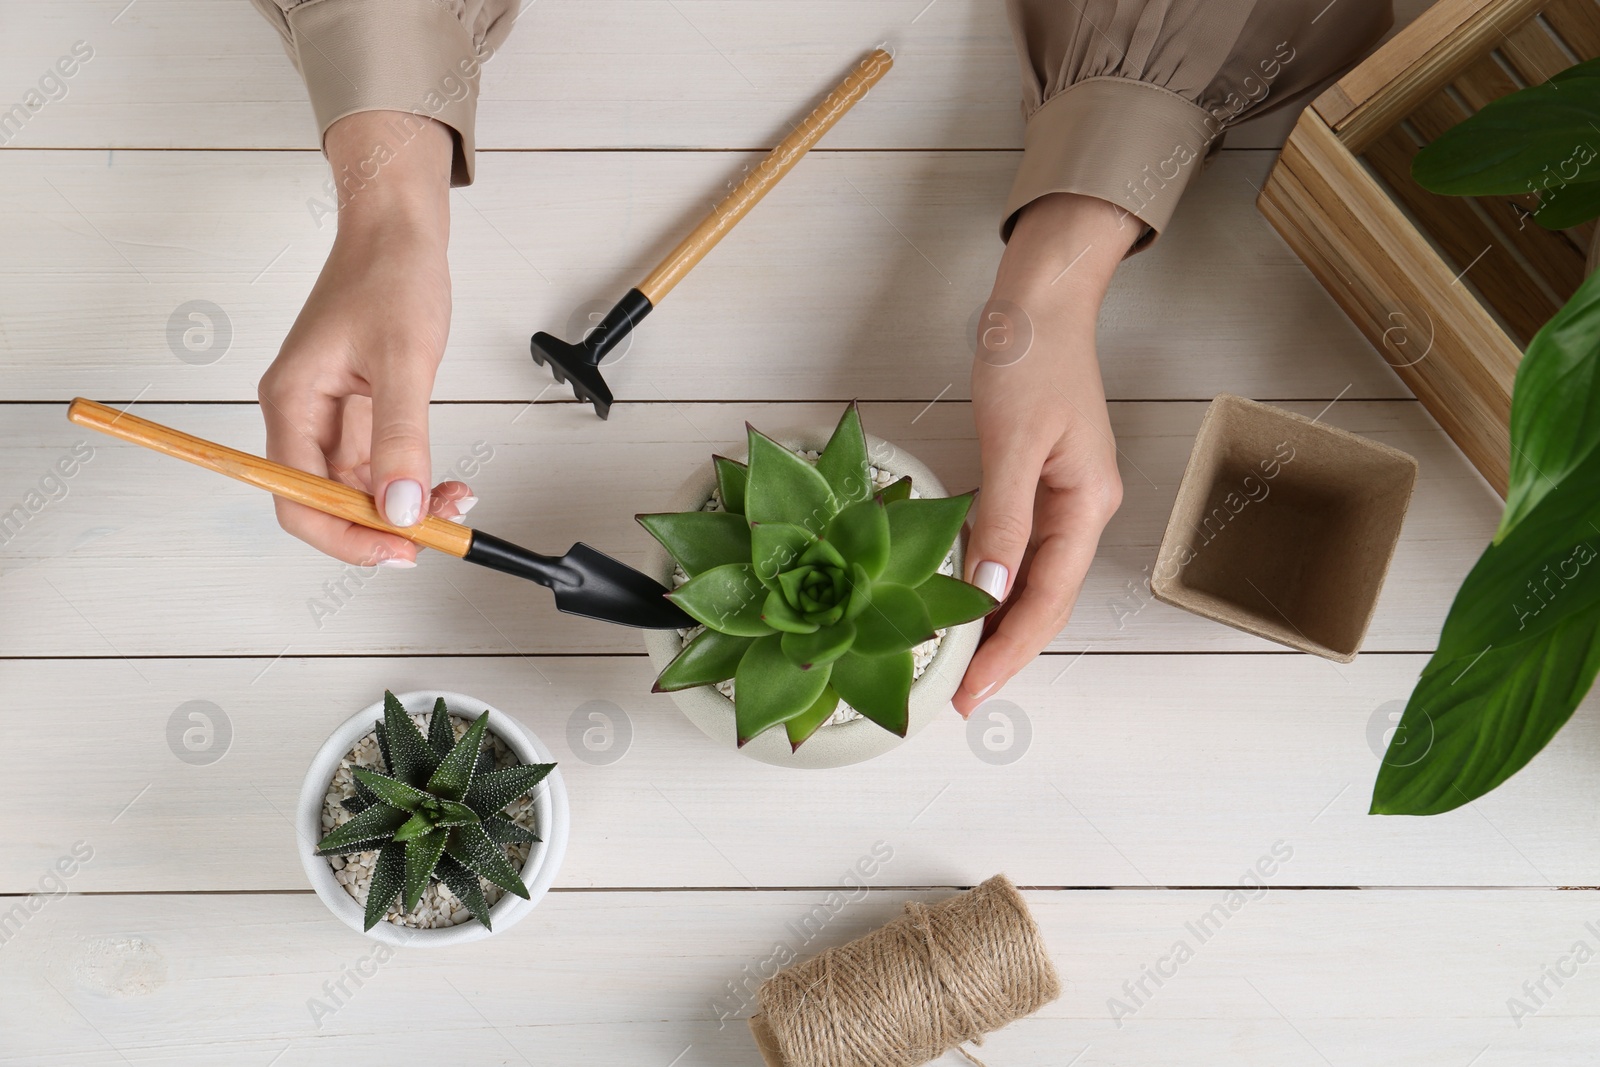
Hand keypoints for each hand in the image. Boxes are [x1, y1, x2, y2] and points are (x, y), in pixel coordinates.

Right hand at [258, 112, 473, 566]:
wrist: (399, 229)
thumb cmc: (390, 275)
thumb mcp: (403, 360)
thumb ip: (401, 439)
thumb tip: (400, 509)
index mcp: (292, 401)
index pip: (294, 498)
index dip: (342, 536)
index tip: (396, 550)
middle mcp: (304, 412)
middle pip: (324, 501)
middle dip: (380, 526)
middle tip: (436, 536)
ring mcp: (331, 413)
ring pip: (358, 488)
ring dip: (403, 507)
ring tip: (456, 504)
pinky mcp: (360, 409)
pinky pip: (379, 465)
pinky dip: (412, 480)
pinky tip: (446, 483)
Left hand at [954, 193, 1139, 715]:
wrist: (1041, 295)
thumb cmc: (1030, 356)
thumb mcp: (1011, 441)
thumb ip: (1002, 521)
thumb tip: (991, 596)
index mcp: (1087, 504)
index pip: (1049, 601)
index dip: (1011, 653)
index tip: (973, 694)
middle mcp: (1083, 509)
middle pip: (1045, 600)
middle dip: (1006, 651)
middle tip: (959, 697)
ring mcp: (1064, 495)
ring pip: (1032, 579)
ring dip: (998, 623)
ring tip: (958, 665)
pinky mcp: (1040, 479)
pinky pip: (1017, 548)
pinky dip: (992, 580)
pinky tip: (962, 600)